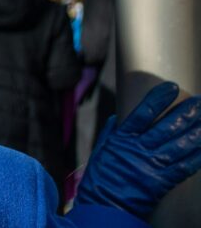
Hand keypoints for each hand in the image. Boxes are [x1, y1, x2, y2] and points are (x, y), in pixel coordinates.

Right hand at [76, 82, 200, 218]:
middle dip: (185, 113)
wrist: (103, 205)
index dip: (158, 99)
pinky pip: (183, 167)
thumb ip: (111, 132)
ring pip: (179, 145)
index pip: (143, 113)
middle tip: (199, 102)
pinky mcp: (161, 182)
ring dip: (195, 132)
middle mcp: (139, 149)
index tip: (171, 87)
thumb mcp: (100, 149)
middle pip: (167, 127)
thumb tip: (119, 118)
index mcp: (122, 138)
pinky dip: (196, 157)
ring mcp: (151, 165)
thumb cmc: (100, 177)